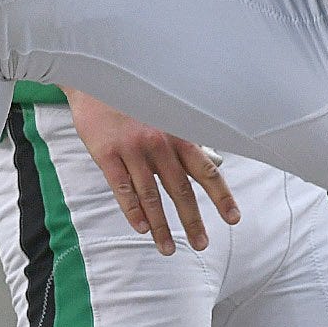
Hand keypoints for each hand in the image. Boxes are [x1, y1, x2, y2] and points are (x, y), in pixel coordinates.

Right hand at [68, 88, 239, 255]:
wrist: (94, 77)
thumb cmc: (133, 98)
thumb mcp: (163, 111)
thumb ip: (180, 138)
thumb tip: (204, 163)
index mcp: (178, 132)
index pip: (206, 170)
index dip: (222, 196)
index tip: (233, 218)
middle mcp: (159, 143)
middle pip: (181, 189)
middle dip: (193, 221)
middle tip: (202, 243)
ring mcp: (132, 149)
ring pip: (151, 196)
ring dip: (161, 226)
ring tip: (169, 249)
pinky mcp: (107, 154)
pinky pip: (122, 189)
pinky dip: (133, 212)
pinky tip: (142, 229)